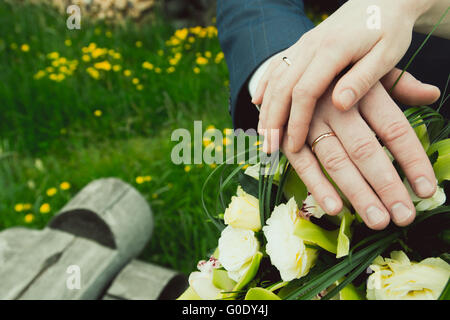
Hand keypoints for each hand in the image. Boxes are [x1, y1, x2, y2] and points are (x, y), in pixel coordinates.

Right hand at [253, 0, 434, 153]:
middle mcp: (311, 45)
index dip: (296, 121)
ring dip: (266, 108)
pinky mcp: (301, 45)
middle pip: (282, 87)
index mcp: (332, 49)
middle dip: (273, 120)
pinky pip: (276, 66)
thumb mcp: (386, 54)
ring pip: (275, 78)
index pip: (305, 91)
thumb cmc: (389, 30)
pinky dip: (264, 85)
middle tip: (268, 148)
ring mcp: (303, 44)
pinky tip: (257, 102)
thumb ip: (363, 79)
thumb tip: (339, 105)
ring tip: (262, 134)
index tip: (293, 146)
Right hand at [281, 72, 438, 229]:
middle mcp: (335, 104)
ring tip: (377, 220)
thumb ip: (400, 84)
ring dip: (356, 193)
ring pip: (335, 161)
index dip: (412, 160)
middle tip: (404, 216)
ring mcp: (309, 120)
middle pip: (365, 149)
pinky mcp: (288, 133)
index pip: (394, 128)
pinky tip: (335, 209)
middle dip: (386, 185)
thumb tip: (433, 94)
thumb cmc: (339, 72)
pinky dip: (317, 185)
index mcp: (363, 88)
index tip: (427, 190)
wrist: (291, 60)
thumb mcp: (369, 69)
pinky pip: (302, 163)